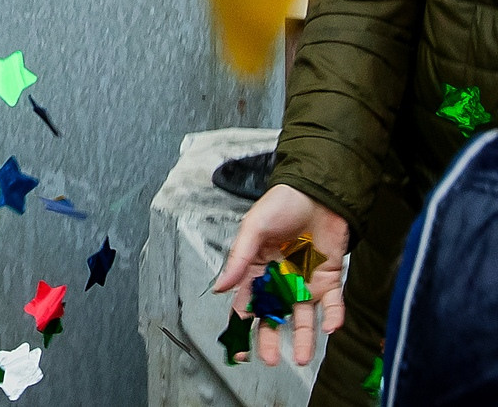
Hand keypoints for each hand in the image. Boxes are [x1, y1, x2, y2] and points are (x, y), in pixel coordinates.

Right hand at [211, 184, 350, 366]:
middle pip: (273, 316)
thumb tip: (219, 288)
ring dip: (303, 338)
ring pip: (303, 316)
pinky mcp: (330, 278)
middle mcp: (280, 278)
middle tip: (269, 360)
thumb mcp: (253, 228)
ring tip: (301, 357)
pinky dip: (333, 316)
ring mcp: (305, 280)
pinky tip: (329, 327)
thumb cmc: (281, 204)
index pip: (246, 302)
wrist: (318, 192)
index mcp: (257, 268)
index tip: (239, 351)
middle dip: (270, 339)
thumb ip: (238, 259)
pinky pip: (333, 303)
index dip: (241, 326)